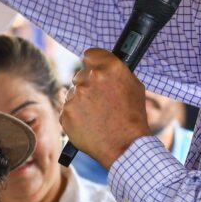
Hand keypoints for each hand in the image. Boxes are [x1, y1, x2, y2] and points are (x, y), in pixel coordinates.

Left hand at [61, 50, 152, 168]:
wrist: (125, 146)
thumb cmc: (133, 117)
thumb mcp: (134, 87)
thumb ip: (116, 72)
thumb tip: (105, 66)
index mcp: (110, 67)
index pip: (90, 54)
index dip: (93, 64)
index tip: (95, 71)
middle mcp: (91, 77)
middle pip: (80, 75)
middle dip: (88, 85)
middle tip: (99, 100)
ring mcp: (76, 96)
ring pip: (73, 93)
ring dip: (81, 102)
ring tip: (97, 116)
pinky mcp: (66, 112)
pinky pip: (68, 110)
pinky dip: (75, 116)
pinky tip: (89, 124)